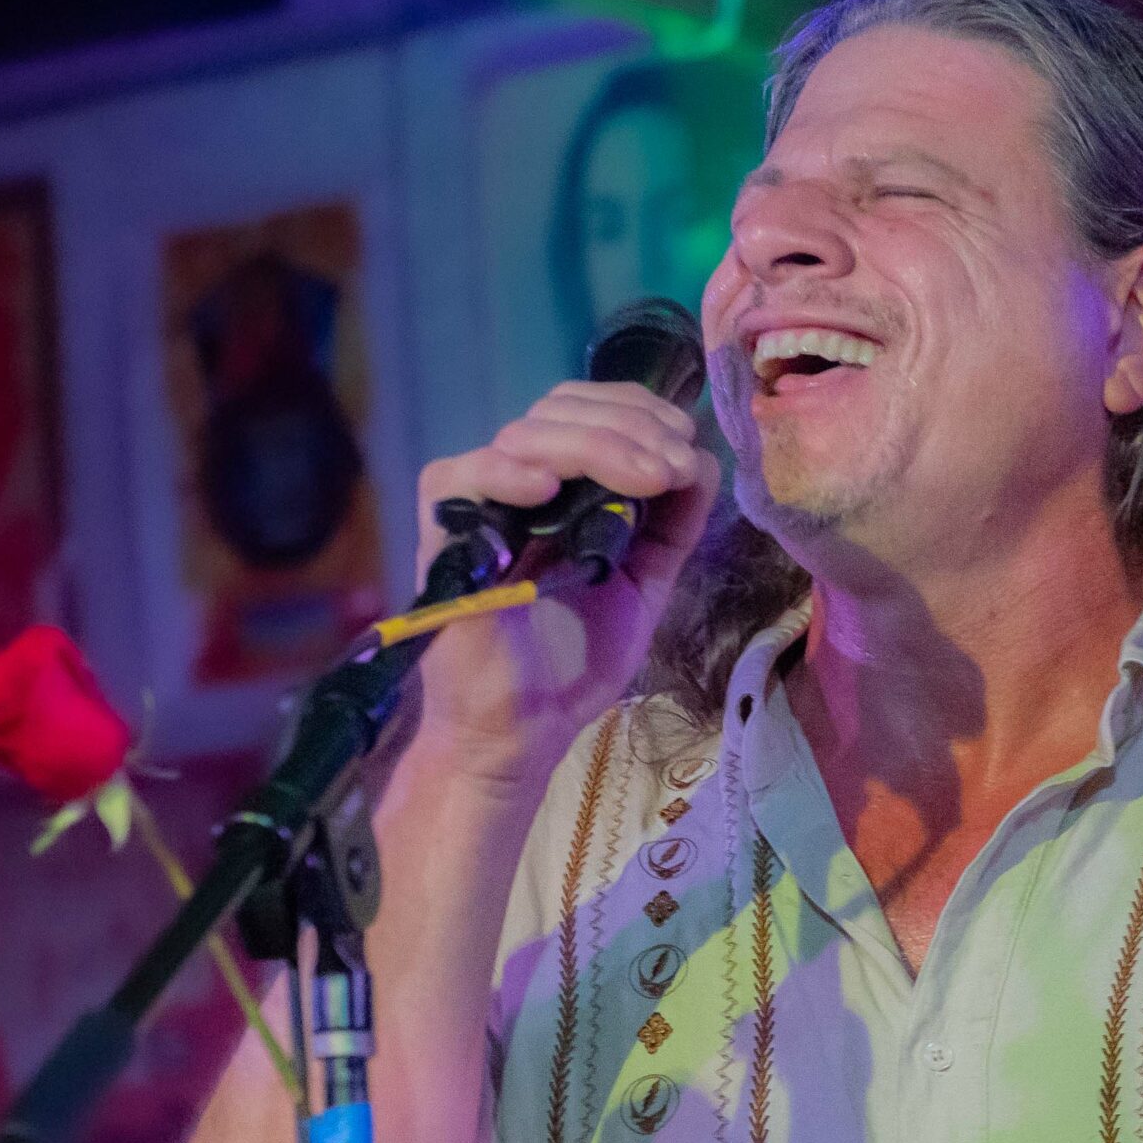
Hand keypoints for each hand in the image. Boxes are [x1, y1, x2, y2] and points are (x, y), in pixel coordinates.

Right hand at [408, 381, 719, 782]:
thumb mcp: (644, 583)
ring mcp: (477, 506)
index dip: (640, 412)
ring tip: (648, 479)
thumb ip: (673, 525)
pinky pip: (459, 477)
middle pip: (560, 409)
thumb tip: (701, 459)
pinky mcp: (441, 537)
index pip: (588, 410)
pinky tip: (549, 490)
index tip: (685, 446)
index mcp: (560, 487)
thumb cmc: (572, 660)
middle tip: (674, 466)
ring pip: (525, 435)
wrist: (522, 733)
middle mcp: (515, 483)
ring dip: (596, 446)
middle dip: (631, 426)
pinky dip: (505, 471)